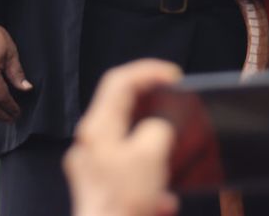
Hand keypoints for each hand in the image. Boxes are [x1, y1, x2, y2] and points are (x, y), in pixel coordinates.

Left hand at [65, 59, 180, 215]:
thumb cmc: (125, 198)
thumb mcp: (152, 152)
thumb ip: (159, 127)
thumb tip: (159, 128)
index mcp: (98, 127)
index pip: (120, 80)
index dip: (149, 70)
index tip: (175, 77)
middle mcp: (89, 142)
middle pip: (120, 104)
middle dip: (153, 100)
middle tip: (178, 104)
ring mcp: (91, 164)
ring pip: (125, 132)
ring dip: (153, 133)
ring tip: (175, 149)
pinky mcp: (98, 185)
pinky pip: (126, 161)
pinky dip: (148, 163)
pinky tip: (163, 192)